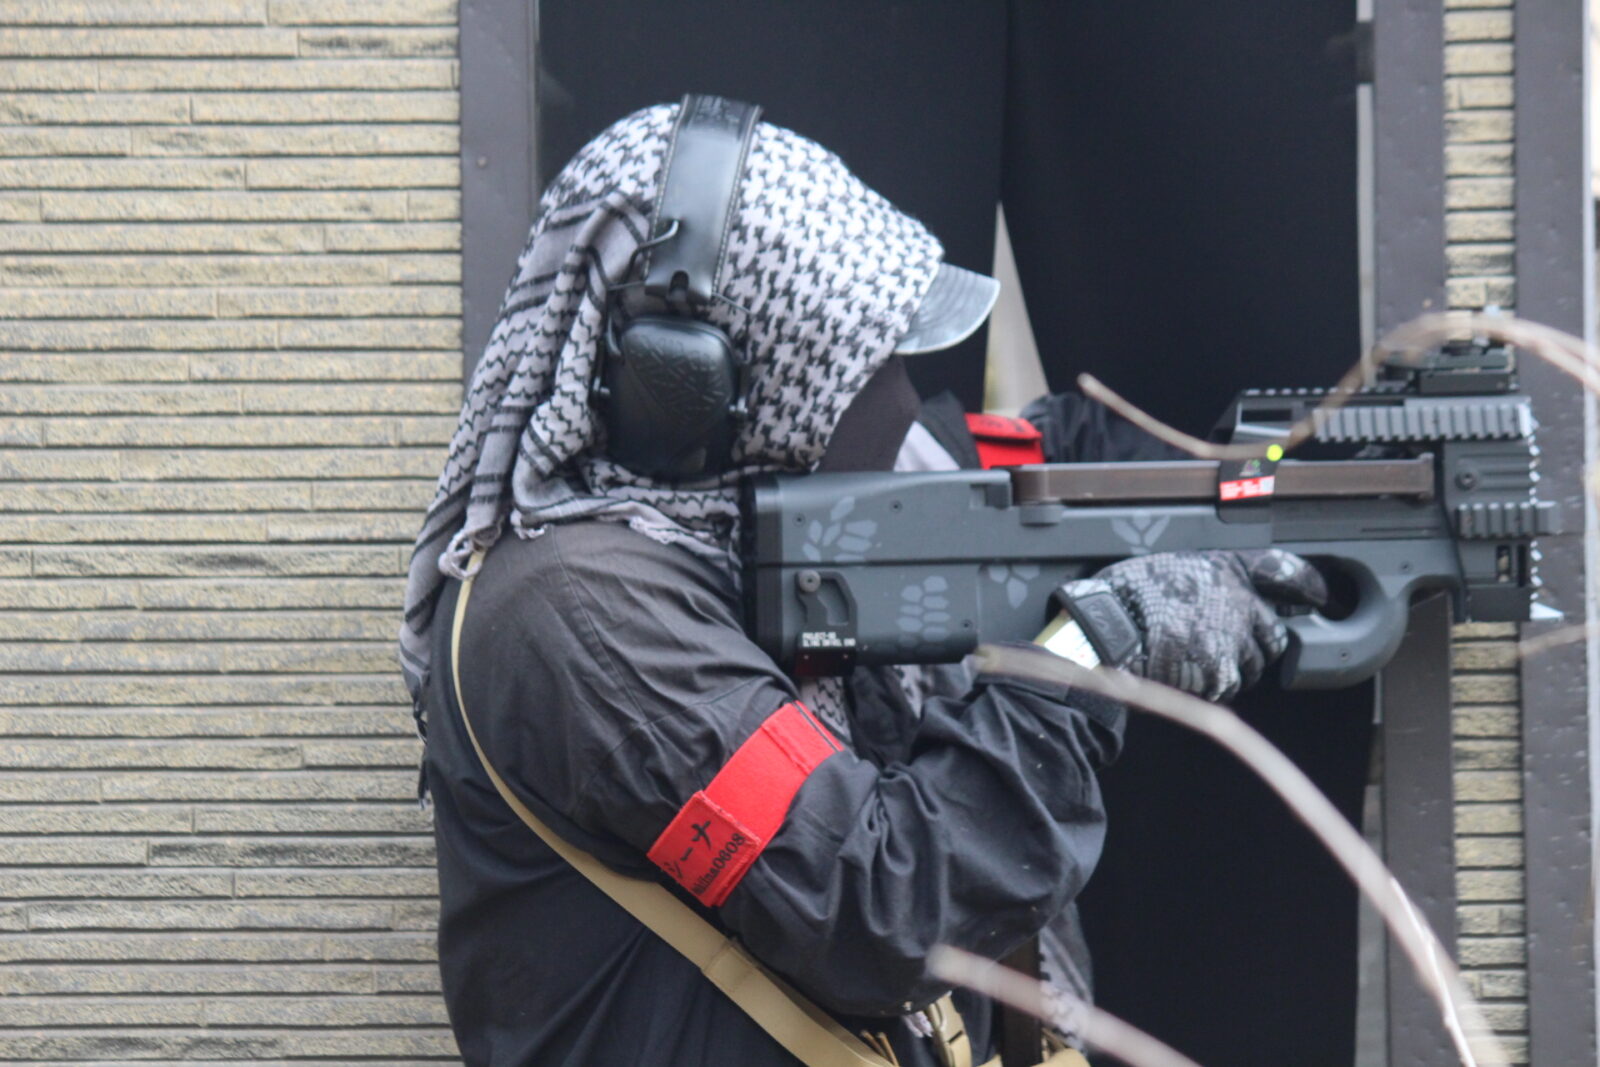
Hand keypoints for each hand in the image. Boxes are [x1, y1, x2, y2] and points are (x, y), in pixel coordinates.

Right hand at [1053, 549, 1327, 701]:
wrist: (1109, 626)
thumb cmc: (1130, 594)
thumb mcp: (1173, 564)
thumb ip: (1210, 579)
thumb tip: (1227, 593)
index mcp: (1227, 571)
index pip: (1283, 574)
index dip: (1304, 586)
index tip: (1317, 595)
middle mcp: (1239, 602)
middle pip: (1272, 635)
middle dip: (1255, 645)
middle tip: (1224, 645)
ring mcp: (1234, 639)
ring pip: (1253, 666)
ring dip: (1234, 668)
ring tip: (1196, 660)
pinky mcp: (1222, 671)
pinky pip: (1229, 686)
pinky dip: (1212, 686)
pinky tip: (1186, 673)